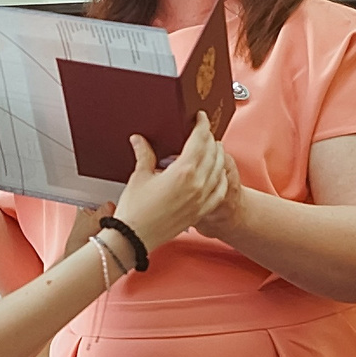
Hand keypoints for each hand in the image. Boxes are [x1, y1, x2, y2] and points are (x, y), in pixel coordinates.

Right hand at [111, 116, 235, 248]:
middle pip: (212, 153)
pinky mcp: (201, 211)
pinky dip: (221, 177)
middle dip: (209, 138)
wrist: (134, 238)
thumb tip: (140, 140)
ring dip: (218, 155)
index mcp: (183, 172)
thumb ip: (144, 154)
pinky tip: (217, 173)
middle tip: (203, 131)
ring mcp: (201, 199)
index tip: (201, 117)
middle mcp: (197, 185)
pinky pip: (219, 190)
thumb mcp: (139, 177)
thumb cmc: (135, 211)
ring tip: (212, 147)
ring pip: (219, 170)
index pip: (199, 140)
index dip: (202, 124)